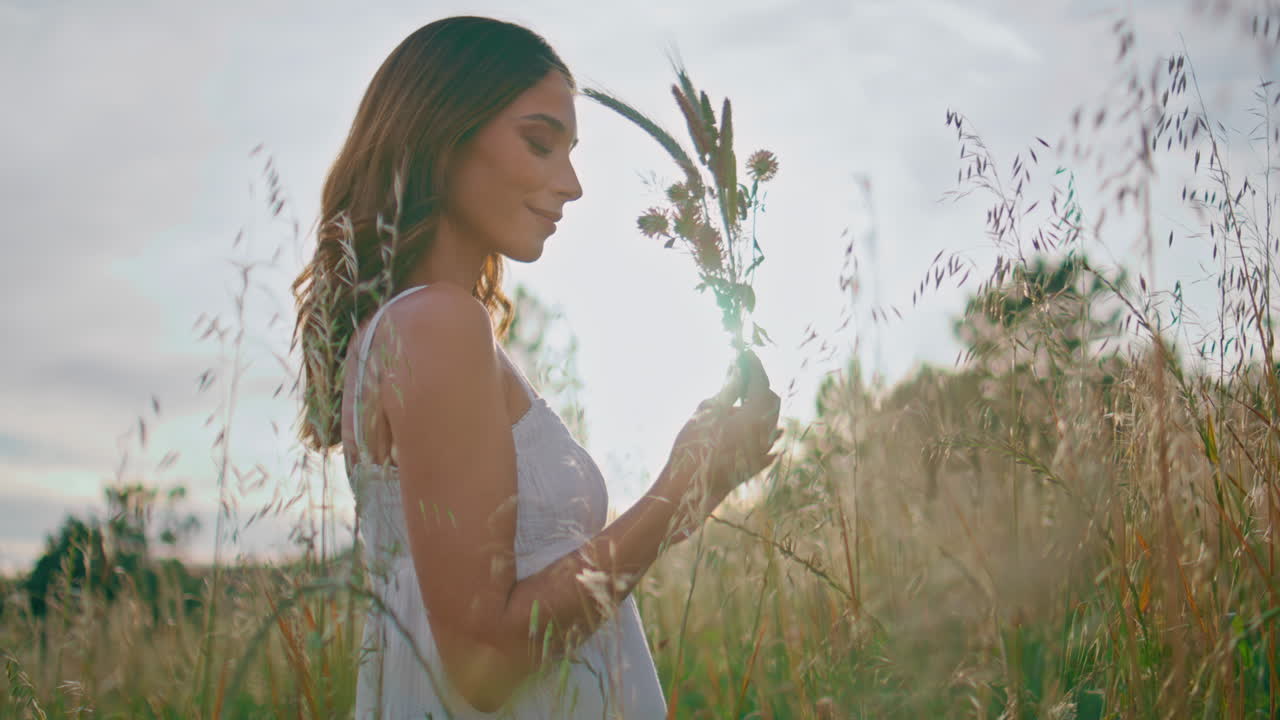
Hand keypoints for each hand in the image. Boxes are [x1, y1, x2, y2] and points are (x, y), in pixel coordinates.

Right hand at [658, 349, 781, 541]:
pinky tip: (748, 425)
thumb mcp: (708, 411)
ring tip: (739, 395)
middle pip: (769, 401)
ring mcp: (763, 452)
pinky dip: (756, 427)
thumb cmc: (696, 447)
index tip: (745, 352)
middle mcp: (766, 434)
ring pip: (768, 421)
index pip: (760, 382)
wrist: (690, 492)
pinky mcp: (755, 465)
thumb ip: (727, 390)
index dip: (753, 365)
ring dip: (757, 405)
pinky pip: (763, 441)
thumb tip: (738, 372)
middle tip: (740, 372)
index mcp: (757, 416)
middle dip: (757, 384)